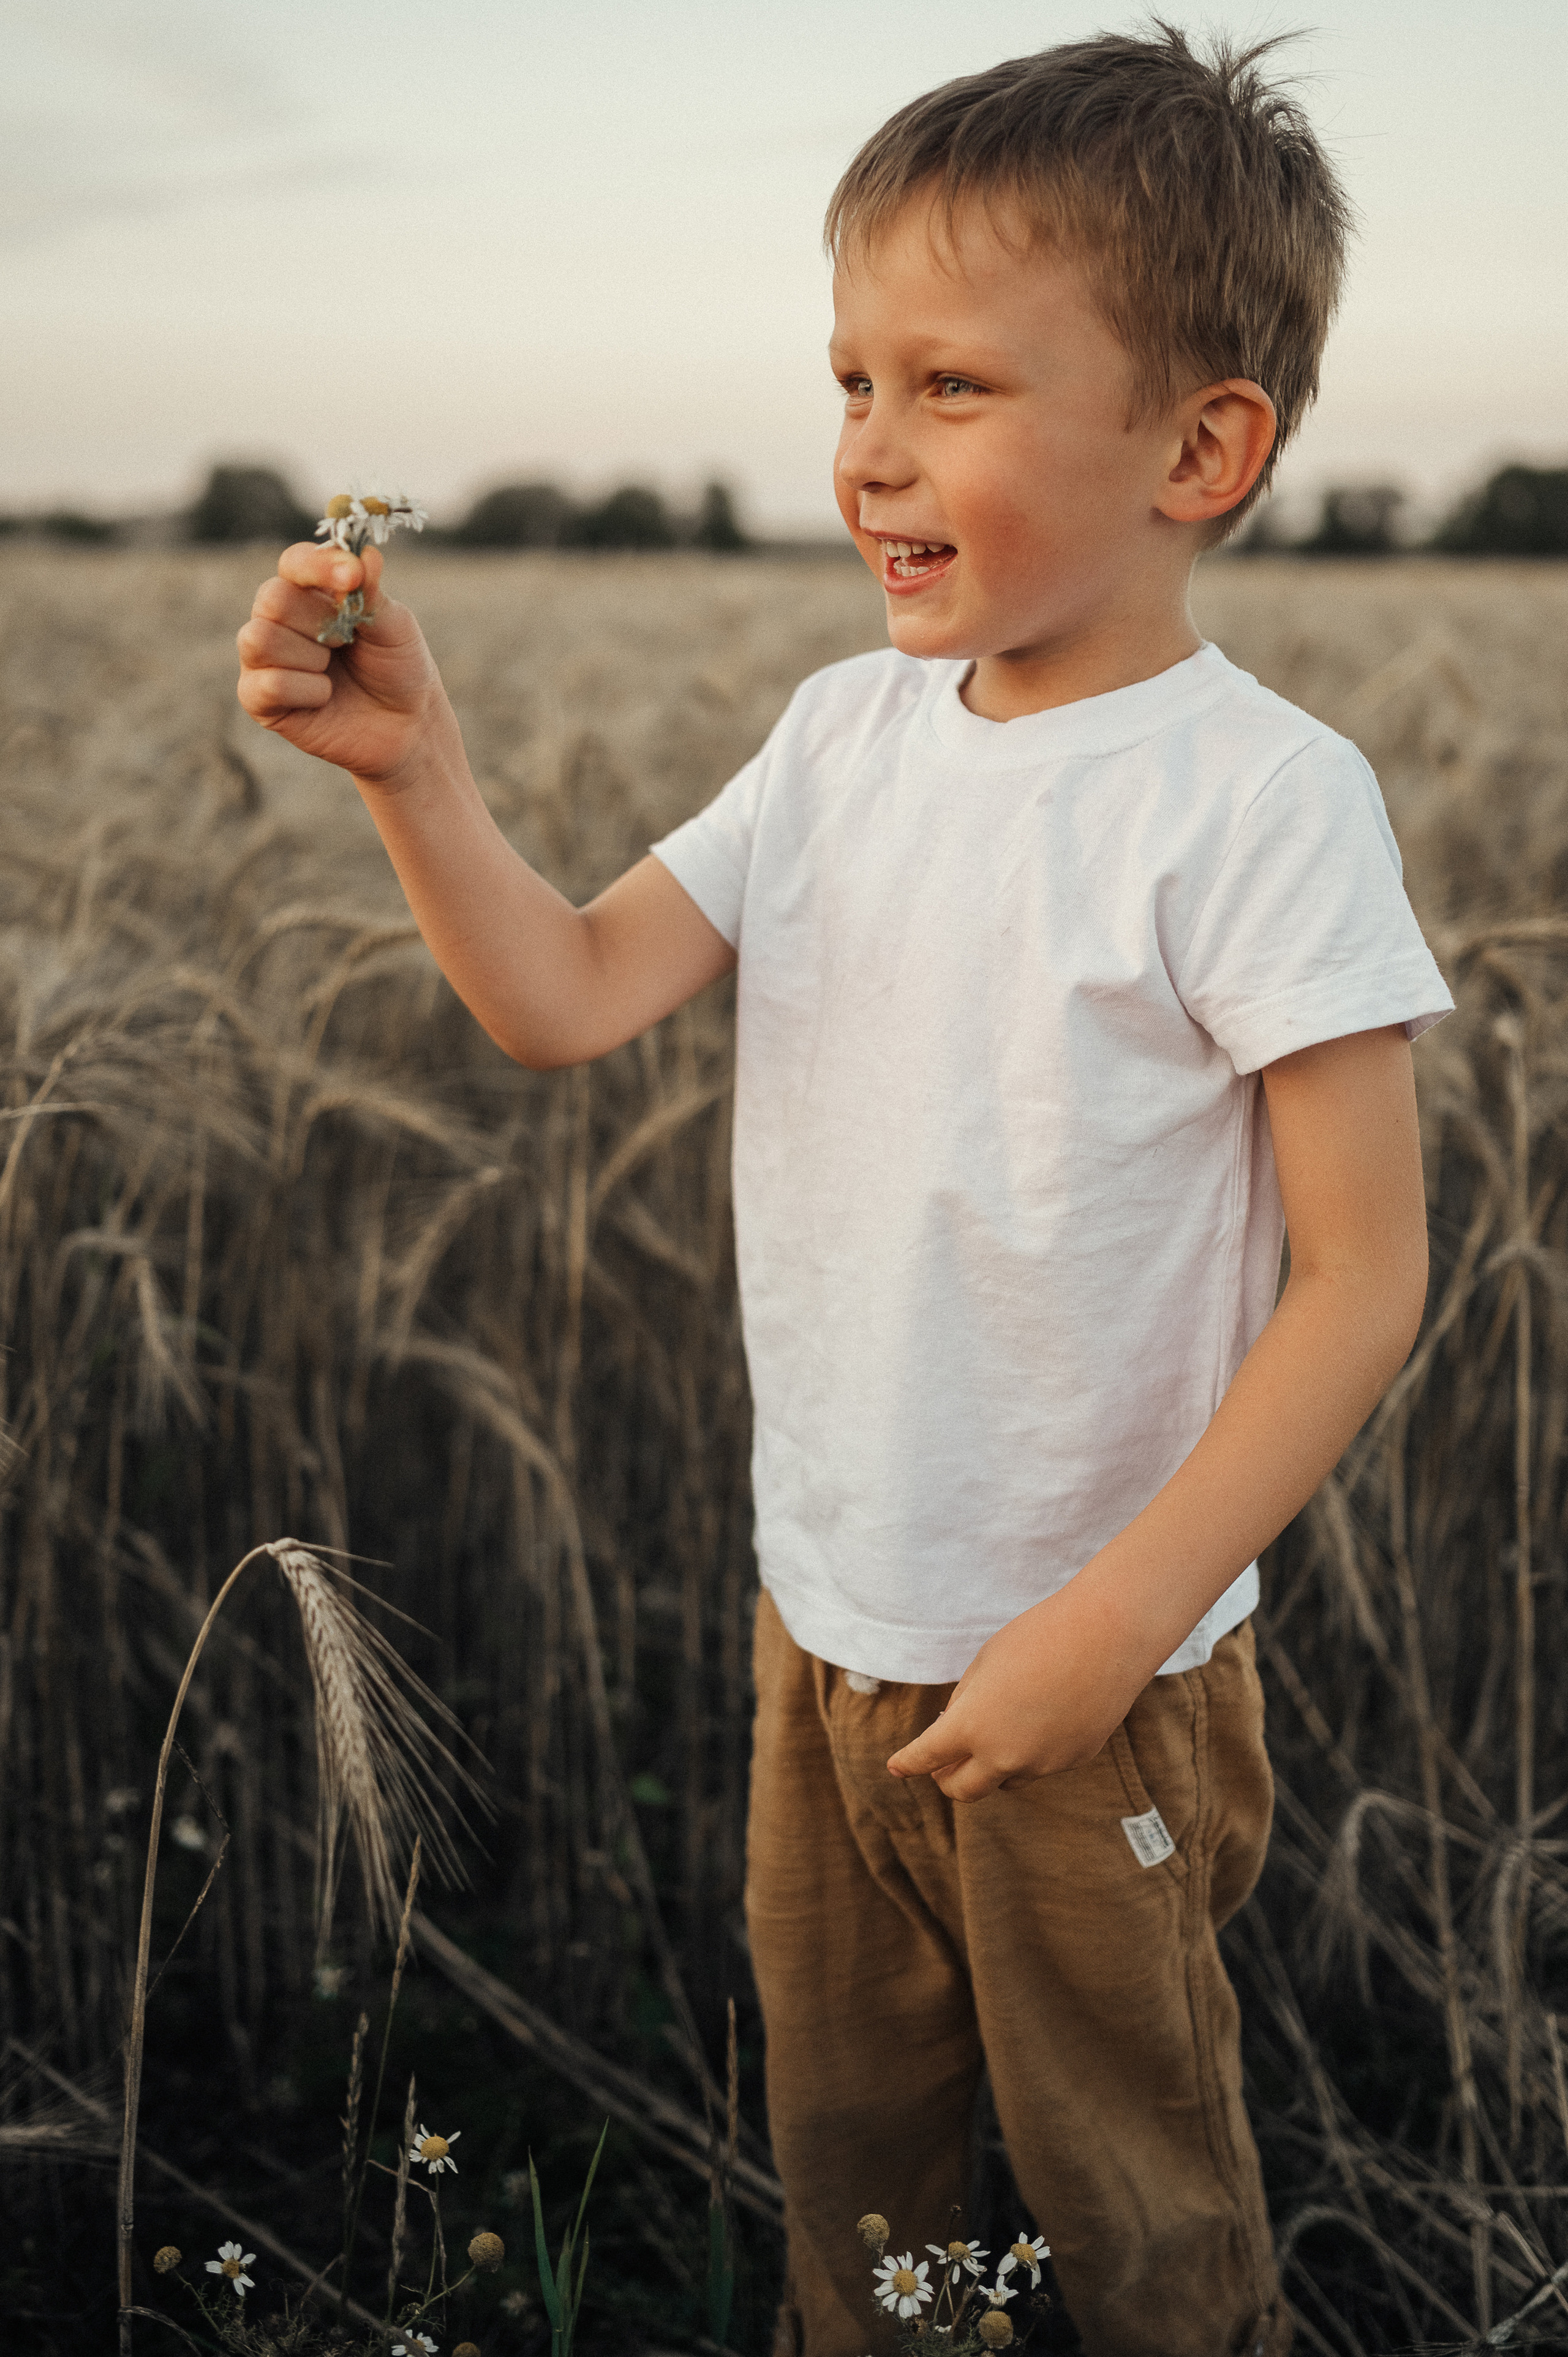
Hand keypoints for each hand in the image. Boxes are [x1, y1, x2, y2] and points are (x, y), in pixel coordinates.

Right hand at [236, 542, 448, 786]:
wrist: (406, 726)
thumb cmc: (397, 669)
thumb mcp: (394, 627)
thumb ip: (372, 593)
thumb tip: (365, 554)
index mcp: (310, 592)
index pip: (294, 563)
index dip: (318, 567)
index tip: (352, 577)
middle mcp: (279, 620)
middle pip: (272, 598)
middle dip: (319, 622)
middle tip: (346, 643)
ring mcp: (265, 659)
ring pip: (260, 639)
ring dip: (311, 657)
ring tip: (333, 670)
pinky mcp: (260, 700)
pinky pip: (268, 684)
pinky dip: (307, 691)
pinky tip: (325, 697)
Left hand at [886, 1584, 1147, 1802]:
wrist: (1107, 1635)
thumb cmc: (1038, 1637)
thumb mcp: (985, 1663)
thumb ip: (965, 1703)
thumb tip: (955, 1733)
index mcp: (971, 1727)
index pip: (927, 1758)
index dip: (907, 1763)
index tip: (896, 1767)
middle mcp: (1005, 1756)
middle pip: (964, 1791)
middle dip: (946, 1779)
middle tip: (941, 1765)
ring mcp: (1043, 1764)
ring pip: (1005, 1779)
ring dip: (990, 1766)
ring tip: (995, 1731)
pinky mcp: (1074, 1760)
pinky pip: (1041, 1764)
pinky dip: (1030, 1751)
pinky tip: (1041, 1716)